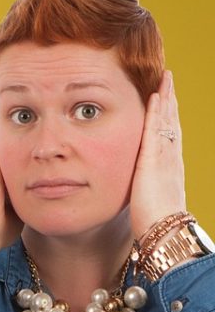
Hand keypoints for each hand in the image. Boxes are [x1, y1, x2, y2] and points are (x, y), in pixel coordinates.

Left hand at [129, 71, 185, 238]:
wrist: (166, 233)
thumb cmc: (156, 223)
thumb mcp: (150, 200)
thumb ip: (146, 189)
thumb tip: (141, 189)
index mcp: (168, 168)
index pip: (167, 135)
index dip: (166, 116)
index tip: (164, 98)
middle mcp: (170, 159)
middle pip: (170, 122)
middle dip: (170, 100)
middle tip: (168, 78)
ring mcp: (165, 158)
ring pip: (166, 122)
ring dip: (165, 99)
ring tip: (164, 78)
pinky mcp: (154, 162)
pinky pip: (155, 131)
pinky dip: (156, 113)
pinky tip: (154, 96)